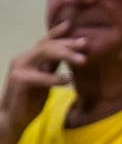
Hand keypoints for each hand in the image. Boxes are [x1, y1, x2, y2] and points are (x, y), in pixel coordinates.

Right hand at [0, 22, 86, 139]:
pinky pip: (40, 76)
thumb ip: (53, 65)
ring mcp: (19, 69)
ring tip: (83, 61)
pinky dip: (55, 77)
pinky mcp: (19, 81)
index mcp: (29, 57)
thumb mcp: (45, 78)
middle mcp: (23, 59)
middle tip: (86, 44)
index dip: (58, 32)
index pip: (45, 41)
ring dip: (65, 55)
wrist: (14, 117)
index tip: (73, 25)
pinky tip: (68, 79)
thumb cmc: (31, 98)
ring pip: (43, 53)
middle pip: (47, 45)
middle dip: (67, 44)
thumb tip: (72, 53)